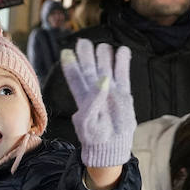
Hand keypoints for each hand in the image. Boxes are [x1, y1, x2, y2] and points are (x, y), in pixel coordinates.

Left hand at [60, 39, 134, 168]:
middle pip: (90, 67)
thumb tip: (103, 78)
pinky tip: (122, 50)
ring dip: (104, 55)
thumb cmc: (96, 137)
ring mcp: (110, 90)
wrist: (112, 146)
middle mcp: (95, 90)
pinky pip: (123, 73)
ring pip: (106, 66)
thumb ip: (93, 100)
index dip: (71, 64)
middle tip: (84, 42)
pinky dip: (123, 62)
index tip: (66, 52)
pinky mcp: (123, 93)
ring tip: (103, 46)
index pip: (75, 76)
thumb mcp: (88, 121)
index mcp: (82, 97)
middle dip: (87, 54)